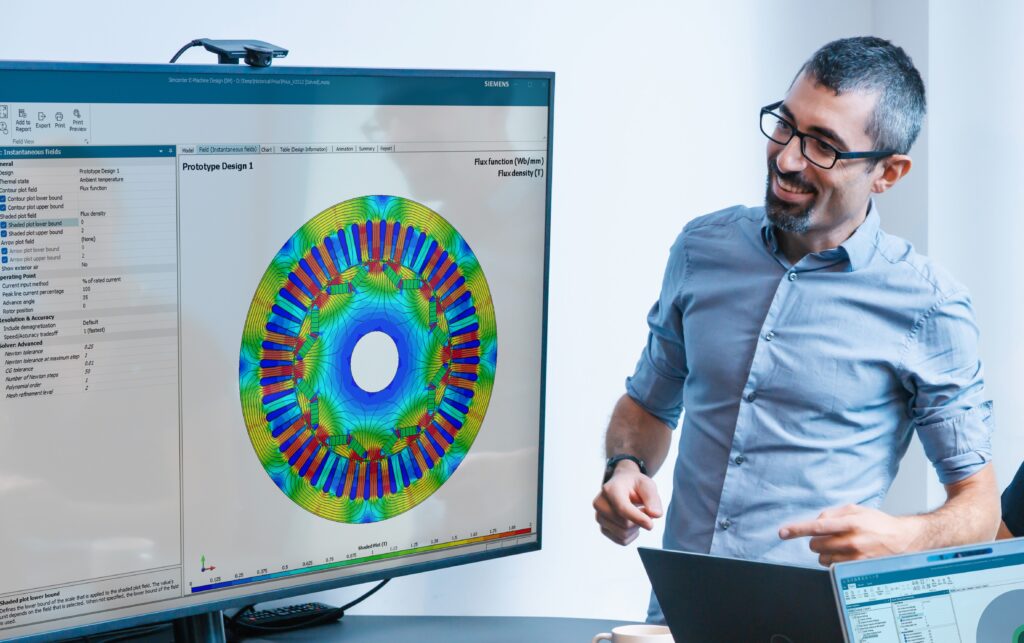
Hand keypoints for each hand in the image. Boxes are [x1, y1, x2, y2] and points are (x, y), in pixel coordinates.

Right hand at [593, 462, 662, 544]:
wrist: (622, 485)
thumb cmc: (635, 484)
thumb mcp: (647, 485)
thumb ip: (652, 498)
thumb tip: (656, 514)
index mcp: (610, 489)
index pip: (622, 508)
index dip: (637, 518)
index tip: (651, 525)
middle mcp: (600, 504)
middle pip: (625, 524)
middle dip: (640, 521)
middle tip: (644, 509)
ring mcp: (599, 517)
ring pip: (623, 534)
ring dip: (636, 528)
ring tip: (637, 514)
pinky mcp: (603, 528)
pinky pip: (622, 541)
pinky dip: (631, 535)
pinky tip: (632, 522)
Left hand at [778, 504, 924, 565]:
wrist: (904, 539)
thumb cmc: (879, 523)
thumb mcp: (856, 510)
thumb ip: (833, 513)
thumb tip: (817, 521)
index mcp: (850, 522)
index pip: (817, 526)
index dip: (798, 529)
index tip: (783, 532)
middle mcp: (852, 540)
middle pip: (816, 545)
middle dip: (817, 541)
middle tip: (829, 537)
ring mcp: (856, 557)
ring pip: (823, 558)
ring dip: (825, 552)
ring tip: (841, 546)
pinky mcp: (858, 569)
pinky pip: (834, 567)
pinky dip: (834, 561)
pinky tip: (846, 555)